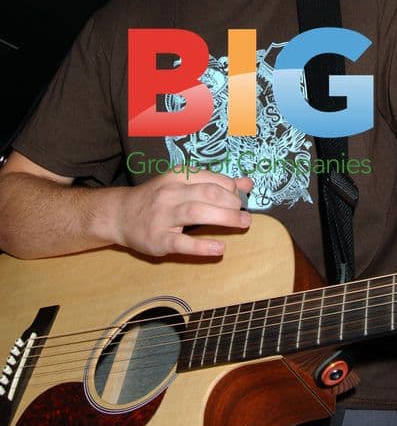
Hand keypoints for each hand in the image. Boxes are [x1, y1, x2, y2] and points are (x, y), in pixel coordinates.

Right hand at [114, 169, 252, 256]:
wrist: (120, 214)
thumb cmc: (157, 199)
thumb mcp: (184, 185)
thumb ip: (216, 184)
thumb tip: (247, 184)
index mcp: (178, 176)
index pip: (213, 179)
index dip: (232, 189)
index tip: (241, 199)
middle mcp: (170, 193)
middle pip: (208, 193)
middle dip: (232, 202)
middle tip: (244, 214)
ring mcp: (163, 216)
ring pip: (197, 212)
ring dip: (225, 218)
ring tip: (243, 223)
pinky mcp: (158, 239)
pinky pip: (182, 242)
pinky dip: (203, 246)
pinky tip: (220, 248)